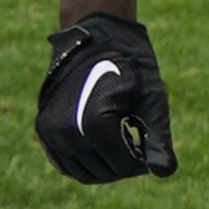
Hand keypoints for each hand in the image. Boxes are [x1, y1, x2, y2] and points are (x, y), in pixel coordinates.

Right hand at [38, 13, 178, 180]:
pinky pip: (65, 163)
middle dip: (125, 163)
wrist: (94, 35)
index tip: (152, 143)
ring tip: (121, 139)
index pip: (125, 166)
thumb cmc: (130, 64)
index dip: (144, 160)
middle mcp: (67, 133)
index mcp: (95, 124)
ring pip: (83, 172)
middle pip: (104, 173)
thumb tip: (165, 173)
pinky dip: (85, 161)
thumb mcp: (152, 97)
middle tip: (137, 138)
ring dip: (105, 166)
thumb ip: (158, 137)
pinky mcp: (44, 130)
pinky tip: (102, 145)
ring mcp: (51, 133)